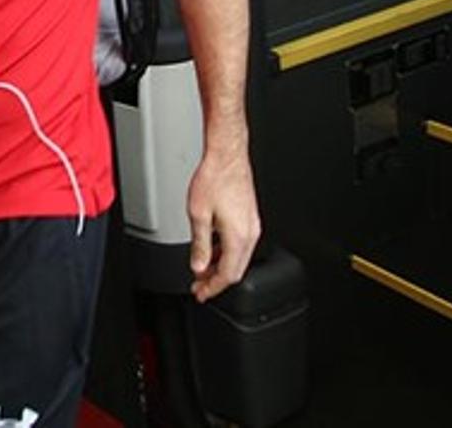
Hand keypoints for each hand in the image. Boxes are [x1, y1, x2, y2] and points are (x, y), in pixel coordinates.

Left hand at [187, 144, 260, 302]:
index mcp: (239, 236)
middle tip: (199, 286)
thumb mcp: (199, 215)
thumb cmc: (213, 178)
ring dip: (221, 266)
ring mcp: (252, 225)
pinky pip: (240, 244)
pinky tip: (214, 250)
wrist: (227, 156)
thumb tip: (199, 267)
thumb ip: (200, 245)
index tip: (201, 294)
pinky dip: (227, 252)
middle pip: (236, 269)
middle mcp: (250, 233)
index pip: (229, 275)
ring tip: (203, 270)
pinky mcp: (250, 217)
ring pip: (239, 257)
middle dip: (217, 281)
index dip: (213, 288)